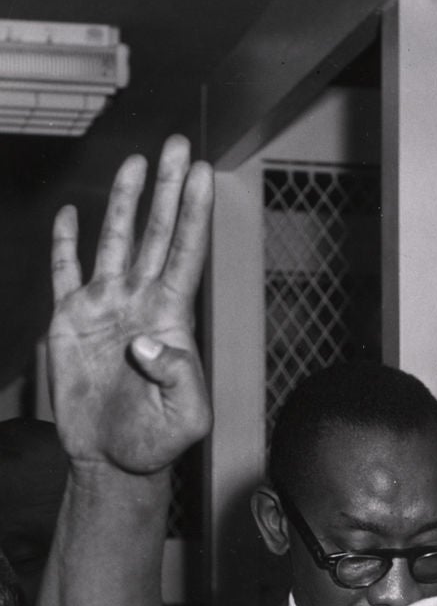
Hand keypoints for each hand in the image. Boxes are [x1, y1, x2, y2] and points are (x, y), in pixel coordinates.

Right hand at [47, 134, 213, 475]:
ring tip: (137, 162)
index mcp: (171, 318)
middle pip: (156, 233)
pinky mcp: (71, 321)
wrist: (114, 460)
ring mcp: (106, 307)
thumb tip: (146, 339)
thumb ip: (178, 376)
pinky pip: (65, 272)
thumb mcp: (186, 416)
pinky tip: (70, 215)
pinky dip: (65, 243)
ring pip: (116, 241)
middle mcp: (140, 302)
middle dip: (167, 189)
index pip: (185, 254)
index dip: (193, 213)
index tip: (203, 173)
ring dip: (126, 201)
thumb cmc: (157, 441)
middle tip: (178, 145)